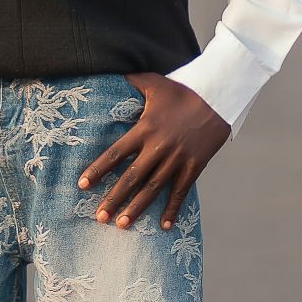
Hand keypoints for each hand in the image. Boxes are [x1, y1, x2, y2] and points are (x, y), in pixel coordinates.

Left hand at [77, 73, 228, 231]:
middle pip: (132, 178)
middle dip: (114, 198)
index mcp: (145, 128)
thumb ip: (131, 81)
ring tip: (122, 225)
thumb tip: (111, 74)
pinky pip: (181, 191)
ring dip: (137, 208)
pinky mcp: (194, 166)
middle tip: (99, 216)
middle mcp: (158, 147)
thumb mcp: (154, 82)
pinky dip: (172, 209)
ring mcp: (177, 159)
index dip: (98, 170)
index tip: (82, 185)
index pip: (115, 153)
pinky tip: (164, 226)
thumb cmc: (183, 90)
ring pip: (153, 188)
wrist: (218, 97)